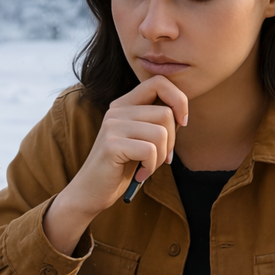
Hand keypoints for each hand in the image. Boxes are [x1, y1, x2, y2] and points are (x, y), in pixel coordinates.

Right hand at [43, 76, 187, 254]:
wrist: (92, 191)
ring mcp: (112, 126)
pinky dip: (151, 167)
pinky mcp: (111, 144)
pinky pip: (150, 150)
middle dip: (171, 141)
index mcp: (125, 104)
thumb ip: (156, 122)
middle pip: (166, 113)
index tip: (182, 123)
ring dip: (161, 157)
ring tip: (148, 167)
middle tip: (161, 158)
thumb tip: (182, 116)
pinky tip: (140, 174)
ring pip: (160, 133)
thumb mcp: (141, 138)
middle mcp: (117, 110)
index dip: (179, 99)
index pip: (159, 82)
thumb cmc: (121, 167)